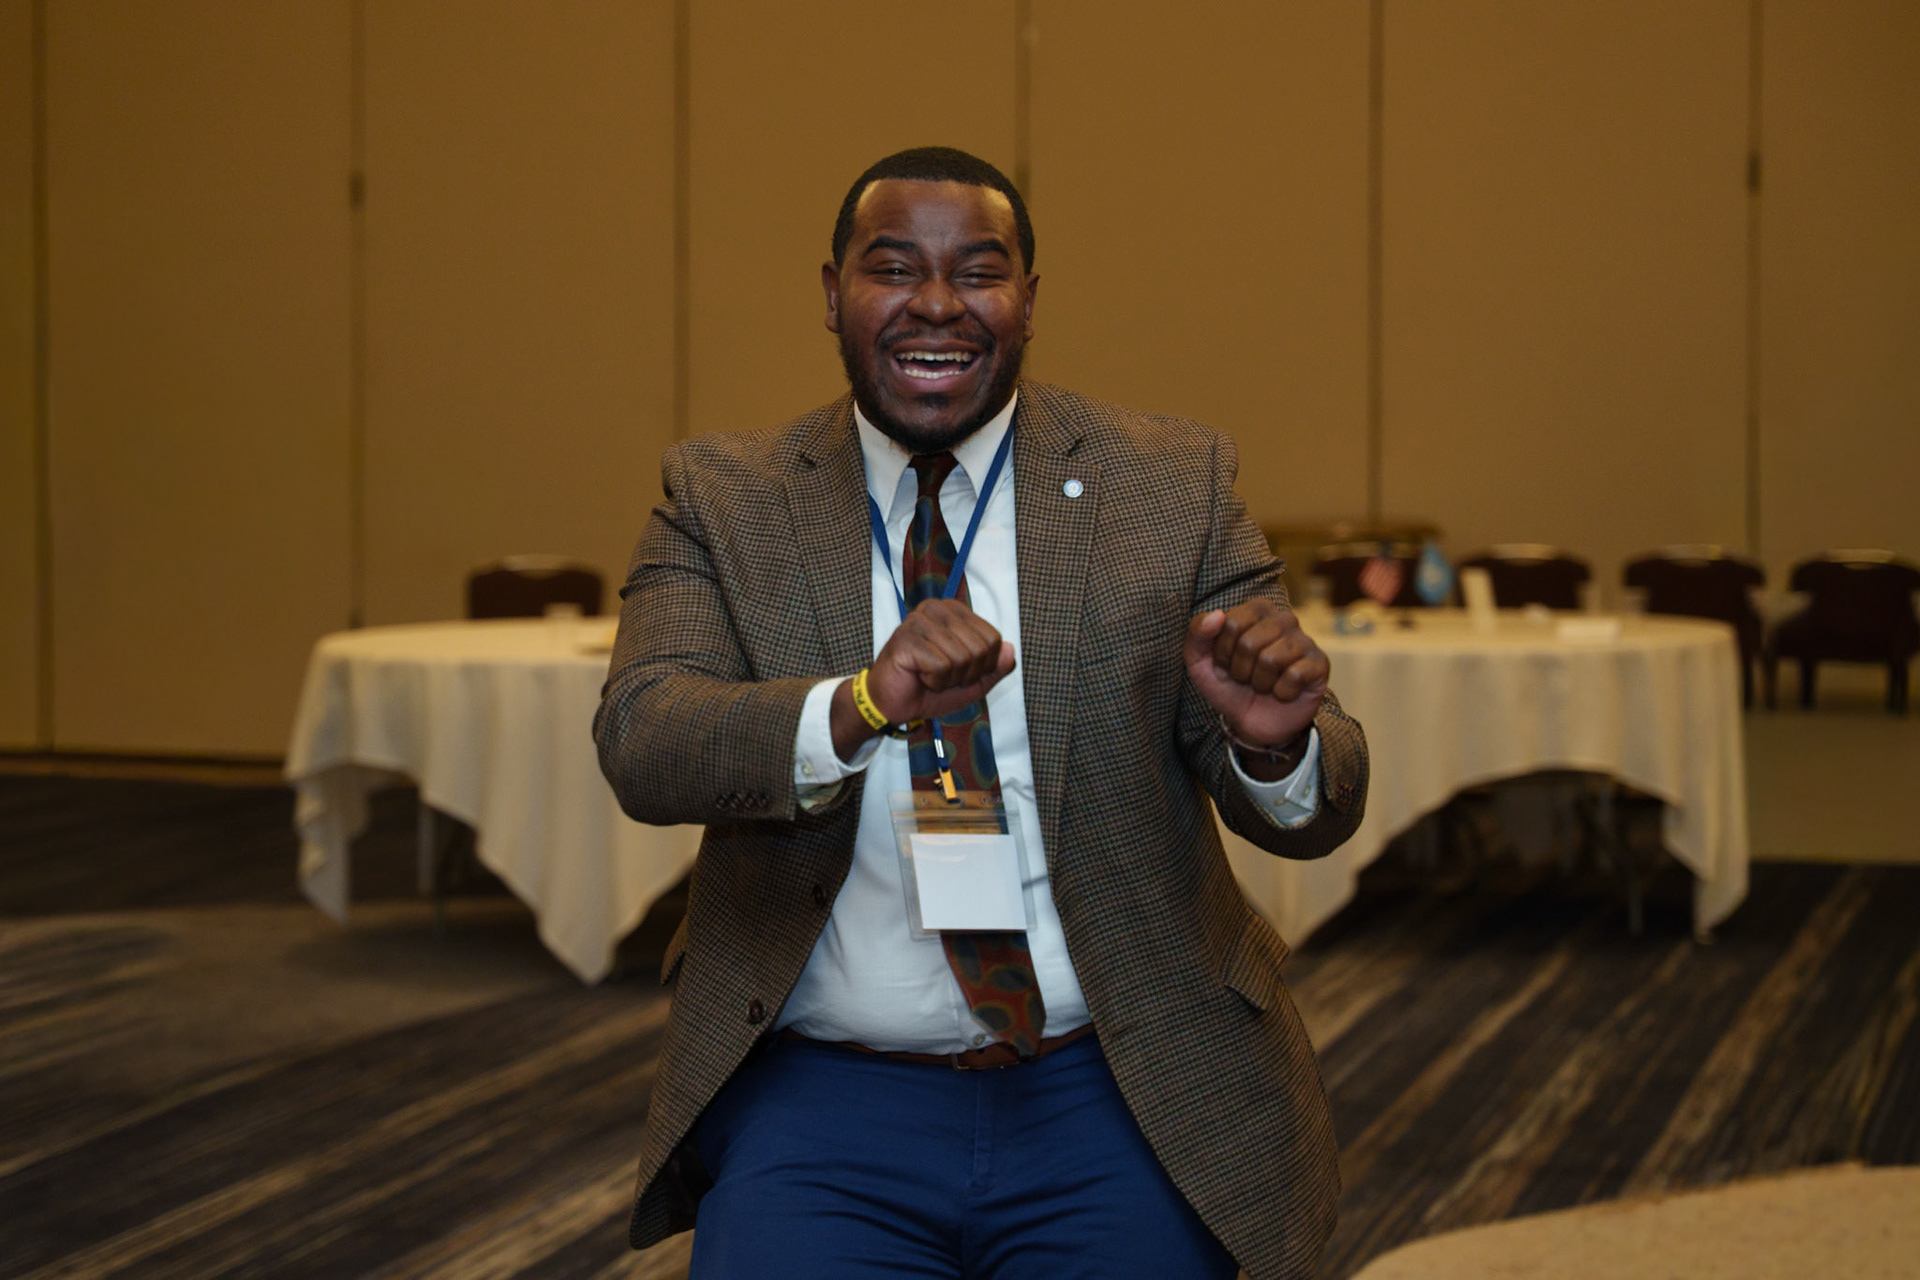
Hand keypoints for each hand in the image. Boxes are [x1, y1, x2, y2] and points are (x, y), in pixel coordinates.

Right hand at [831, 598, 1015, 760]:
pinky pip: (941, 666)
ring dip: (948, 679)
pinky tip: (919, 677)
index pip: (994, 639)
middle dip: (966, 674)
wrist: (895, 705)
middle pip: (980, 648)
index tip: (959, 671)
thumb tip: (1010, 649)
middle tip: (942, 676)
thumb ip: (995, 668)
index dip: (982, 666)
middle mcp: (937, 608)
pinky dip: (934, 681)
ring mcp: (919, 620)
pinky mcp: (906, 638)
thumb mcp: (973, 682)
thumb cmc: (931, 689)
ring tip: (929, 676)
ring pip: (961, 658)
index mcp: (955, 612)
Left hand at [1184, 599, 1327, 754]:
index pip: (1230, 623)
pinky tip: (1283, 692)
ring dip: (1260, 683)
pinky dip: (1281, 692)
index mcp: (1256, 610)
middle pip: (1249, 643)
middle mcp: (1284, 619)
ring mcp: (1305, 640)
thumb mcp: (1200, 662)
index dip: (1222, 652)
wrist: (1252, 722)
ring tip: (1264, 684)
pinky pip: (1294, 676)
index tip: (1227, 664)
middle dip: (1240, 670)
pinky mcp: (1320, 664)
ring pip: (1271, 660)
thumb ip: (1197, 634)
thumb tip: (1216, 615)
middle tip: (1247, 678)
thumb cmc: (1229, 685)